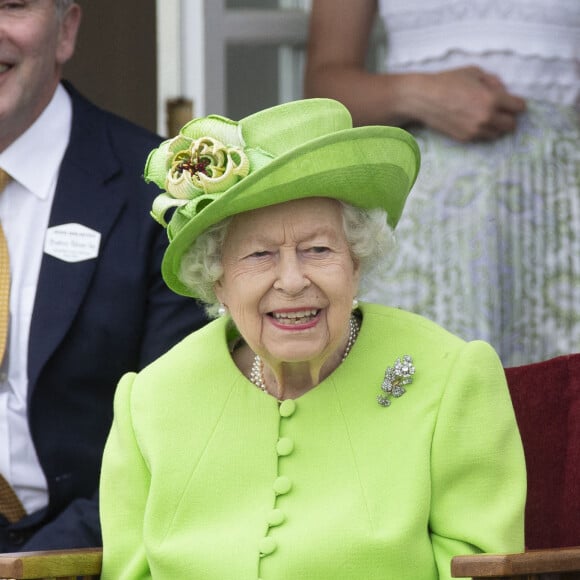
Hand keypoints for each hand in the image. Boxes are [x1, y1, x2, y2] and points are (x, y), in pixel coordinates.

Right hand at [411, 66, 526, 141]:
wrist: (424, 99)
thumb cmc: (447, 81)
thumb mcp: (474, 72)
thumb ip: (493, 81)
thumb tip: (502, 90)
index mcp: (492, 99)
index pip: (519, 107)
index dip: (517, 103)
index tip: (512, 102)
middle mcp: (486, 118)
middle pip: (511, 125)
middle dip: (509, 117)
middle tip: (501, 111)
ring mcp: (475, 130)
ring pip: (497, 134)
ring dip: (496, 126)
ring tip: (486, 117)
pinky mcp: (464, 138)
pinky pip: (482, 138)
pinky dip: (482, 131)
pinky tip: (474, 121)